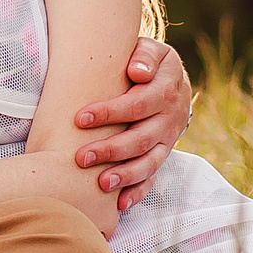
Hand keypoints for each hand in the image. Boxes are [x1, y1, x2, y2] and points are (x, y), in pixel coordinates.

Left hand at [72, 37, 192, 211]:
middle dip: (111, 150)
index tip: (80, 119)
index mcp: (166, 89)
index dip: (110, 112)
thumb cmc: (149, 62)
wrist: (172, 79)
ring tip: (101, 183)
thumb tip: (136, 71)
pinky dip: (138, 191)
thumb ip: (143, 56)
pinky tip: (121, 203)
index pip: (138, 104)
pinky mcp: (161, 153)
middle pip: (141, 138)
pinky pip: (153, 176)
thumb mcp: (151, 49)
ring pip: (149, 162)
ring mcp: (167, 140)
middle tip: (80, 157)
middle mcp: (169, 118)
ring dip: (125, 175)